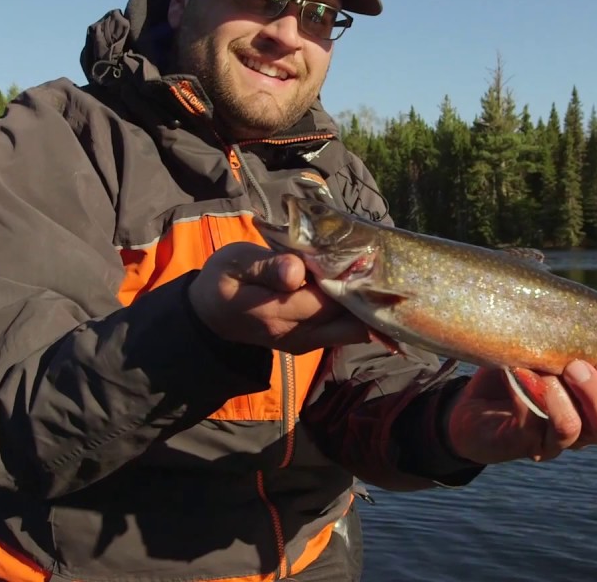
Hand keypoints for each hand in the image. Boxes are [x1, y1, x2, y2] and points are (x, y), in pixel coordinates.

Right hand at [188, 242, 370, 353]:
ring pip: (353, 331)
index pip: (325, 301)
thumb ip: (265, 267)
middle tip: (385, 267)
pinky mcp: (312, 342)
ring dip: (369, 307)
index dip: (349, 280)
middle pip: (348, 322)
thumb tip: (295, 271)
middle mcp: (295, 335)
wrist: (212, 315)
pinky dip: (360, 312)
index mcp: (274, 313)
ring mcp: (306, 343)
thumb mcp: (234, 264)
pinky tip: (370, 289)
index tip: (366, 254)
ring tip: (383, 277)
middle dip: (370, 298)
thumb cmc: (224, 280)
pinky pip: (346, 332)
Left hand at [444, 360, 596, 464]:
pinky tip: (516, 372)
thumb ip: (577, 343)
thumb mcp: (550, 350)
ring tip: (547, 373)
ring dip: (563, 397)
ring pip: (574, 431)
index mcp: (595, 408)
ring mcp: (550, 440)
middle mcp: (581, 431)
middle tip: (576, 365)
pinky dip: (526, 394)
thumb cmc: (518, 369)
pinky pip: (530, 424)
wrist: (470, 405)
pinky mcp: (519, 443)